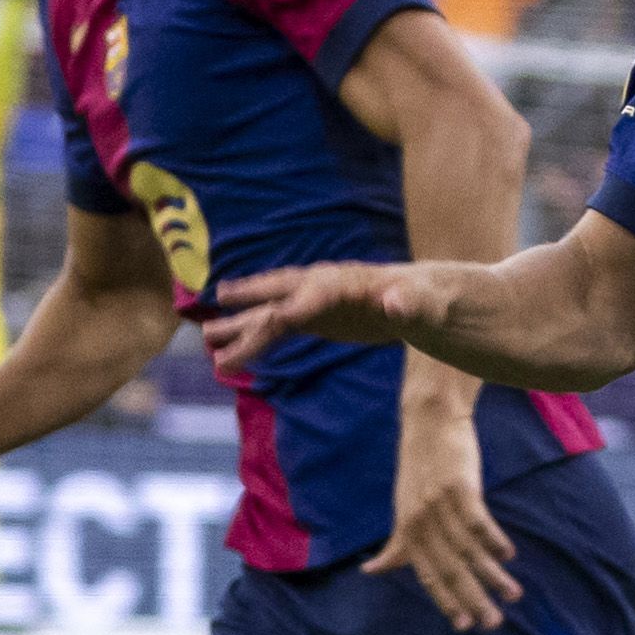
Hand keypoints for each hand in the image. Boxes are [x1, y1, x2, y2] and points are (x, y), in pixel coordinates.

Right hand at [206, 262, 428, 372]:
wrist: (422, 297)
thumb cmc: (427, 300)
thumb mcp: (426, 304)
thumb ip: (411, 304)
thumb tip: (396, 302)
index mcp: (348, 284)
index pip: (314, 296)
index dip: (292, 310)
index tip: (266, 329)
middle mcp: (322, 287)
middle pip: (279, 299)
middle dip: (249, 314)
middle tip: (212, 333)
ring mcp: (313, 301)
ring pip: (270, 312)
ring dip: (240, 326)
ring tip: (207, 338)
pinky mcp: (313, 316)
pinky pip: (277, 326)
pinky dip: (254, 337)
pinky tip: (232, 350)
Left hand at [372, 404, 517, 630]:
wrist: (428, 423)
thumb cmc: (417, 468)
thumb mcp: (402, 508)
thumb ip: (394, 543)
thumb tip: (370, 571)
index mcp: (407, 531)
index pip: (429, 575)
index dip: (446, 602)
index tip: (465, 626)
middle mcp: (420, 521)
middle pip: (451, 569)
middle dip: (473, 599)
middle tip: (494, 624)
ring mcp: (439, 504)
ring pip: (468, 550)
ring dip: (492, 575)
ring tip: (514, 594)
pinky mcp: (459, 486)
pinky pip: (478, 521)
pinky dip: (493, 540)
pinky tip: (509, 556)